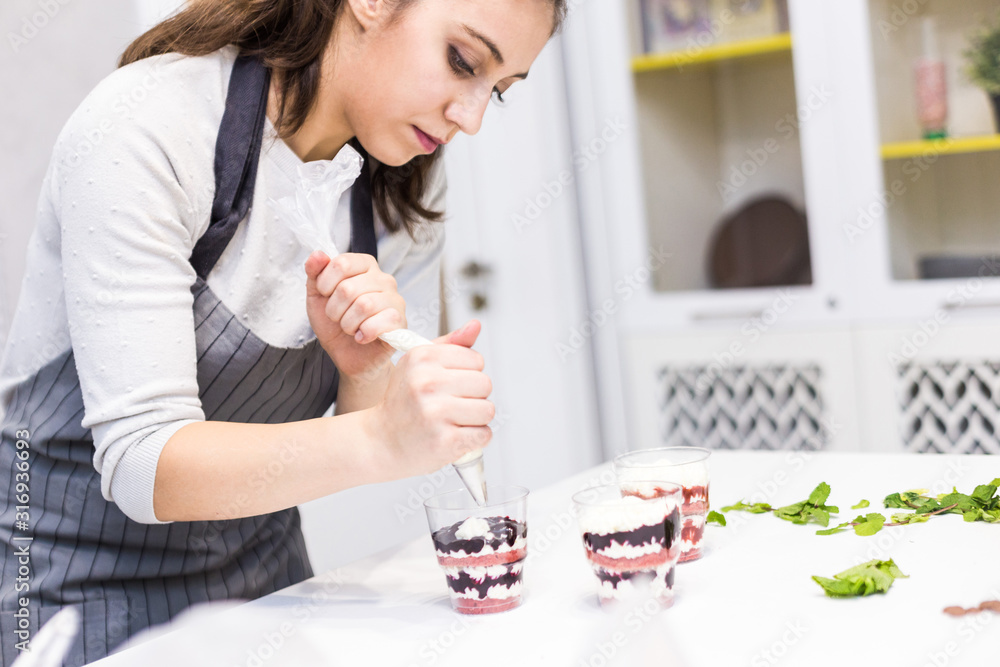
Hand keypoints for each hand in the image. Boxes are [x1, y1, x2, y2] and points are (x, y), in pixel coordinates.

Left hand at [304, 250, 404, 378]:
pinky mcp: (400, 321)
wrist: (348, 355)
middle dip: (334, 310)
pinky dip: (363, 334)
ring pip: (364, 305)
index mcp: (364, 266)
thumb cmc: (334, 325)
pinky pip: (379, 323)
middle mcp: (384, 279)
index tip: (326, 296)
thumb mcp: (317, 297)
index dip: (325, 283)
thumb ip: (315, 273)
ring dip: (348, 324)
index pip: (342, 263)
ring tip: (350, 328)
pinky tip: (363, 337)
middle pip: (348, 288)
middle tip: (339, 318)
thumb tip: (317, 254)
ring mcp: (395, 299)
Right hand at [367, 320, 494, 478]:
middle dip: (474, 397)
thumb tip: (476, 325)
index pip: (476, 360)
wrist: (382, 443)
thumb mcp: (419, 366)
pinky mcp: (444, 441)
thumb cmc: (404, 402)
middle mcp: (426, 382)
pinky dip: (475, 438)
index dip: (467, 374)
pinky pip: (483, 434)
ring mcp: (435, 413)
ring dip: (476, 419)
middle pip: (485, 384)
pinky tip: (455, 437)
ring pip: (487, 410)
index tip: (449, 385)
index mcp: (422, 357)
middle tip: (451, 406)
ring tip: (453, 421)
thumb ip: (450, 345)